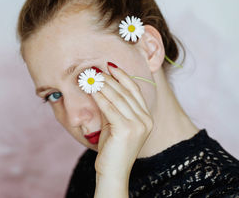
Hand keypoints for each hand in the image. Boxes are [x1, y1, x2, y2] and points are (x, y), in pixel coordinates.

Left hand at [91, 63, 153, 178]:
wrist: (112, 172)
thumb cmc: (112, 149)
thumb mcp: (115, 124)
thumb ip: (114, 108)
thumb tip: (102, 87)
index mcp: (147, 118)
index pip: (135, 91)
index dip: (123, 76)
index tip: (111, 66)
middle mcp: (146, 120)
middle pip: (126, 92)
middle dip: (109, 79)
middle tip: (96, 70)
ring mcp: (138, 125)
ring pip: (118, 98)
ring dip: (103, 85)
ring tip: (91, 77)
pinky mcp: (127, 130)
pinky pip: (110, 108)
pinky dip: (100, 97)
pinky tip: (91, 90)